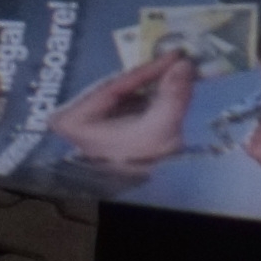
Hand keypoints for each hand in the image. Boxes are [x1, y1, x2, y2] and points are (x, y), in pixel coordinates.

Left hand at [48, 51, 196, 167]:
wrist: (147, 204)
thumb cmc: (141, 167)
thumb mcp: (160, 131)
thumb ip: (172, 95)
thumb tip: (185, 64)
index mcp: (75, 121)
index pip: (113, 86)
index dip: (146, 70)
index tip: (174, 56)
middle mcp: (78, 122)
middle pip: (118, 88)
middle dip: (148, 76)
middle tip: (177, 60)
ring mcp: (92, 127)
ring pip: (123, 96)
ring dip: (151, 84)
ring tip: (176, 71)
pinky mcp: (107, 132)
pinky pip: (128, 106)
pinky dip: (148, 97)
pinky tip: (168, 88)